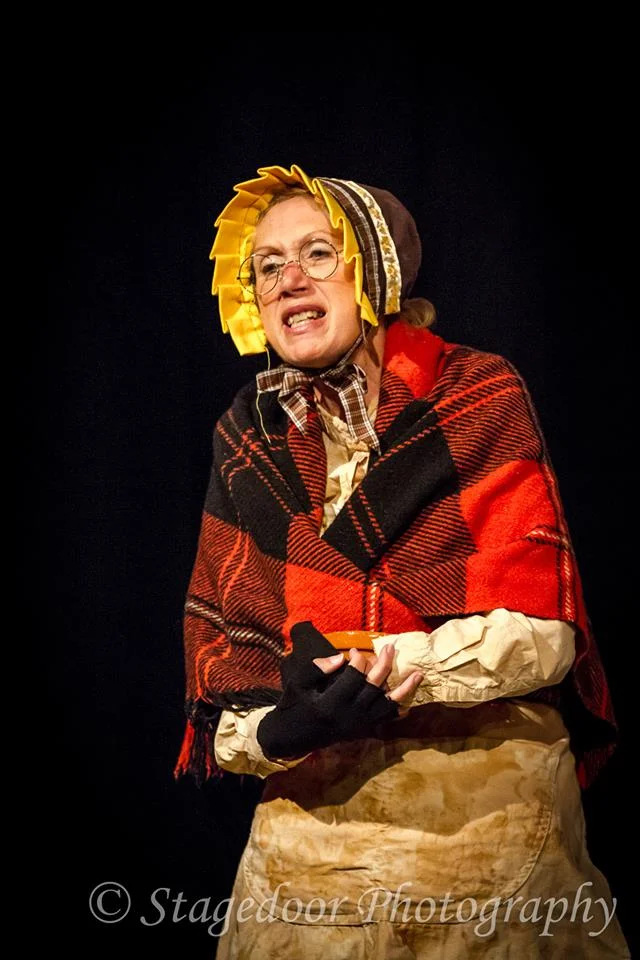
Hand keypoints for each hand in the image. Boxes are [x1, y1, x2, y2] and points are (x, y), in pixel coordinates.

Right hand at [256, 622, 422, 759]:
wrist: (292, 736)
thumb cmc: (293, 704)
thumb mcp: (297, 683)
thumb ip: (317, 668)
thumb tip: (341, 658)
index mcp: (330, 703)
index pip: (353, 678)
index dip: (358, 660)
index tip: (354, 650)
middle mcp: (348, 716)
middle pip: (374, 688)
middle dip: (385, 665)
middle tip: (391, 648)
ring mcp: (358, 725)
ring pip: (387, 705)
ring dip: (404, 689)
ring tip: (418, 674)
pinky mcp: (362, 730)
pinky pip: (385, 719)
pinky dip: (398, 709)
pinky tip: (409, 698)